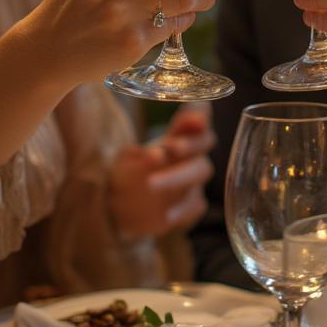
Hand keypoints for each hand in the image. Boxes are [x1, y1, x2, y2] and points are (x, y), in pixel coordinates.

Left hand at [107, 108, 215, 240]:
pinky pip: (195, 204)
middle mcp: (191, 152)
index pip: (197, 114)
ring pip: (199, 171)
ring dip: (177, 175)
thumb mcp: (128, 158)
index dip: (200, 112)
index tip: (195, 116)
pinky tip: (166, 214)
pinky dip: (182, 208)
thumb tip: (157, 154)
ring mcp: (195, 178)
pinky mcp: (193, 203)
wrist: (122, 207)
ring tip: (150, 183)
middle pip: (204, 141)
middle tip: (172, 148)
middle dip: (190, 143)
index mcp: (177, 133)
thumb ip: (142, 153)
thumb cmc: (129, 172)